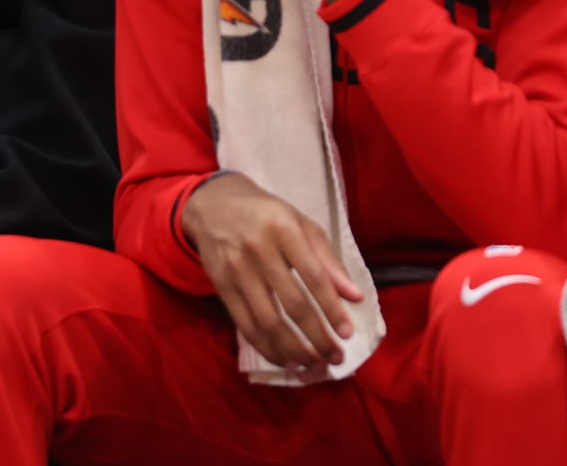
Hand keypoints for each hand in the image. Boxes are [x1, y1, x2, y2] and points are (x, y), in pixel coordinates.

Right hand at [181, 173, 364, 369]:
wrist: (212, 204)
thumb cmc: (266, 214)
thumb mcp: (301, 224)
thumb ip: (328, 259)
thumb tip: (354, 297)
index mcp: (284, 229)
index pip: (314, 276)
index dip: (332, 308)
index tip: (347, 333)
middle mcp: (258, 249)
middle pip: (293, 304)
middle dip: (317, 337)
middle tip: (335, 357)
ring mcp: (236, 269)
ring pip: (267, 321)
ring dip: (293, 349)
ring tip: (314, 364)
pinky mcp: (220, 285)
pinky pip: (245, 325)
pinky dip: (267, 347)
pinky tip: (285, 359)